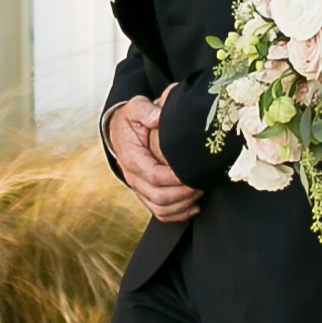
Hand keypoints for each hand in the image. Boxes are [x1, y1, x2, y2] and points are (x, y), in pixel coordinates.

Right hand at [107, 96, 202, 222]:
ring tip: (200, 192)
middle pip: (157, 196)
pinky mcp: (145, 194)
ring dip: (182, 205)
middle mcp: (132, 176)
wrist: (119, 131)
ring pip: (159, 208)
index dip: (174, 178)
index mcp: (131, 157)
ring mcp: (138, 187)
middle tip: (202, 183)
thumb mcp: (135, 107)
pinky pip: (160, 213)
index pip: (152, 175)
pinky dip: (178, 215)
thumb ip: (146, 110)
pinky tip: (194, 208)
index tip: (192, 173)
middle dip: (183, 193)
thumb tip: (158, 117)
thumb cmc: (131, 119)